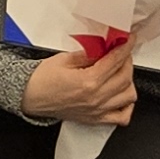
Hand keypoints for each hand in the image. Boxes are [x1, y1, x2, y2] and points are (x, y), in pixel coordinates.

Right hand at [21, 44, 137, 127]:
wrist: (30, 97)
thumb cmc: (42, 80)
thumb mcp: (64, 59)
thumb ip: (89, 54)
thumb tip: (105, 47)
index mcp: (88, 81)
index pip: (115, 61)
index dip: (125, 47)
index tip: (129, 39)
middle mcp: (96, 98)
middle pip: (125, 78)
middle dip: (127, 61)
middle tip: (121, 52)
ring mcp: (97, 110)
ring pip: (129, 96)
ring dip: (128, 81)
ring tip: (120, 72)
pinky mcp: (96, 119)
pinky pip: (122, 117)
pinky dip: (127, 106)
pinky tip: (120, 95)